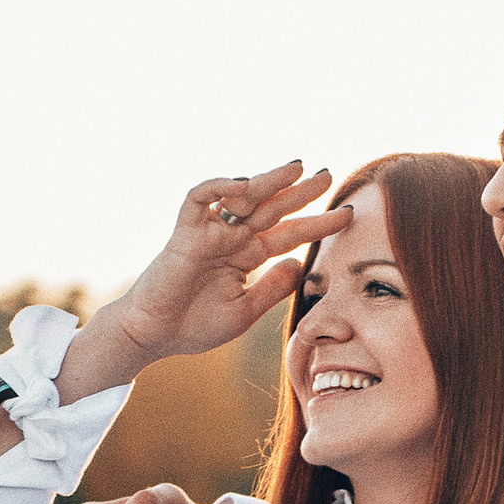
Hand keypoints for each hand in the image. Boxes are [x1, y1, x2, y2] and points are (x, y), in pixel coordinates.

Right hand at [55, 162, 350, 403]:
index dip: (318, 224)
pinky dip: (219, 187)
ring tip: (297, 167)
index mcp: (247, 257)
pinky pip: (198, 199)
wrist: (154, 337)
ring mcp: (208, 233)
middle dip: (300, 191)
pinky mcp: (184, 233)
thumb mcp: (245, 311)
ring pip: (241, 196)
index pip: (290, 234)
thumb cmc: (194, 327)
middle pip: (272, 207)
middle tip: (329, 173)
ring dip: (268, 180)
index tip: (349, 215)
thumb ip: (273, 288)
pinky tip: (245, 185)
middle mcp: (231, 239)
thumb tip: (300, 263)